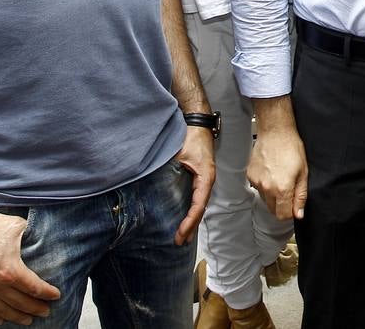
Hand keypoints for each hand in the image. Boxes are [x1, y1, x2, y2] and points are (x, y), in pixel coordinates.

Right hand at [0, 208, 59, 324]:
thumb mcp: (15, 226)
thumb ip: (29, 233)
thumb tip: (39, 233)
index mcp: (10, 271)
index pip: (35, 288)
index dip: (48, 293)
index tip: (56, 295)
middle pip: (22, 303)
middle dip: (36, 308)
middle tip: (46, 311)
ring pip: (3, 311)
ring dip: (18, 317)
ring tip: (28, 320)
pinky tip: (0, 320)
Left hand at [173, 126, 215, 244]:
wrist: (197, 122)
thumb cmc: (191, 136)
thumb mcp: (181, 155)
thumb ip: (172, 171)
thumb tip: (157, 187)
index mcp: (205, 178)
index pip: (198, 206)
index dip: (189, 222)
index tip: (180, 234)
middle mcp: (207, 181)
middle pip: (200, 209)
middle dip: (190, 227)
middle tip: (179, 242)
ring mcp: (204, 180)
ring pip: (199, 205)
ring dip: (191, 220)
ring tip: (182, 236)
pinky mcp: (199, 177)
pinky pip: (196, 198)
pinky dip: (190, 210)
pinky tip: (183, 217)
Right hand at [247, 125, 307, 219]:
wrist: (275, 131)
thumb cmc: (291, 147)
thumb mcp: (303, 173)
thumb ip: (301, 196)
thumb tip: (299, 213)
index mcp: (282, 189)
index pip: (283, 215)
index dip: (290, 212)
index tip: (293, 205)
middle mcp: (267, 188)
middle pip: (273, 210)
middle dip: (282, 205)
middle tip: (288, 190)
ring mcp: (257, 182)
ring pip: (265, 200)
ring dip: (273, 195)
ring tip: (279, 178)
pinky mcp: (250, 175)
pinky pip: (258, 188)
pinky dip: (264, 185)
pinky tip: (271, 172)